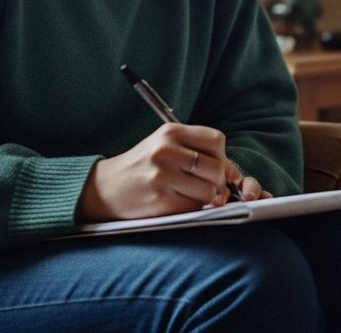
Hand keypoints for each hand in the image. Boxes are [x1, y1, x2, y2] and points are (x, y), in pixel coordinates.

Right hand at [77, 122, 247, 221]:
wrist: (105, 188)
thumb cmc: (141, 167)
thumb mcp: (164, 147)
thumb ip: (196, 152)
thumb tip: (234, 174)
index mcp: (170, 132)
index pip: (216, 140)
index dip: (222, 157)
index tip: (217, 167)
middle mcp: (166, 150)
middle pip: (216, 168)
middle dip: (219, 181)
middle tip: (210, 187)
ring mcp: (162, 175)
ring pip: (209, 190)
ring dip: (208, 198)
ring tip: (193, 195)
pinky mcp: (160, 199)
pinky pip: (194, 207)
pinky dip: (194, 208)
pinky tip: (180, 202)